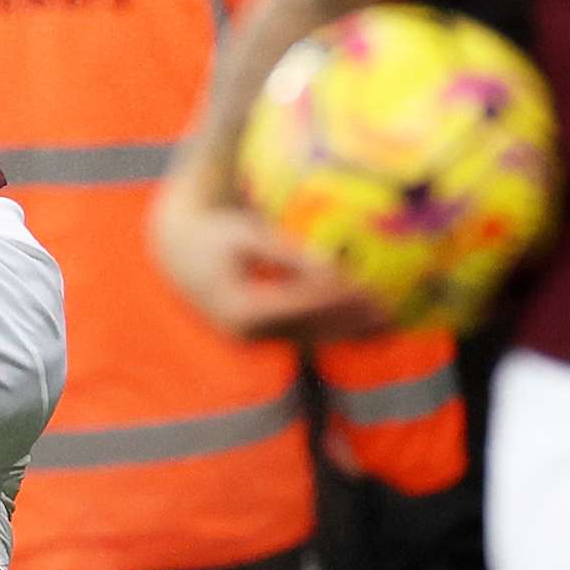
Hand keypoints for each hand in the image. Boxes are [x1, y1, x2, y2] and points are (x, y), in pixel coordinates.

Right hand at [148, 194, 390, 341]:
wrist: (177, 251)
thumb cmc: (214, 231)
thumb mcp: (246, 236)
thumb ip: (288, 254)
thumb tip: (330, 264)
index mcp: (243, 308)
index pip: (302, 306)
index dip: (339, 300)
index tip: (372, 289)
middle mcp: (249, 332)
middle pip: (312, 329)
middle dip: (353, 322)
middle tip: (393, 311)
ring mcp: (254, 337)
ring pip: (311, 338)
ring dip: (350, 332)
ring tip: (391, 324)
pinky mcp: (261, 335)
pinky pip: (305, 335)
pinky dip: (336, 330)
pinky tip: (368, 327)